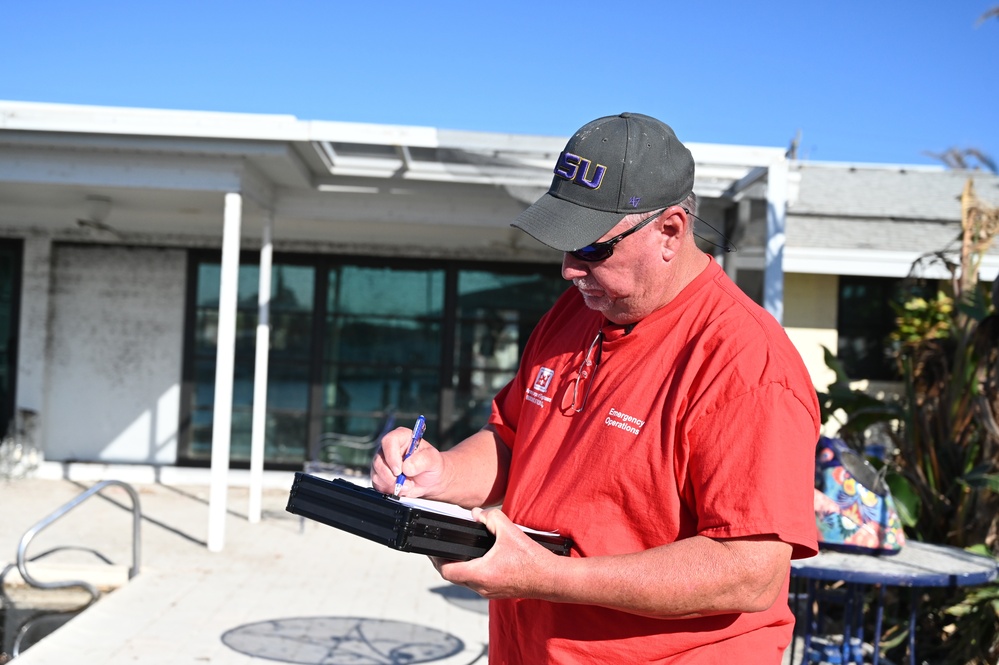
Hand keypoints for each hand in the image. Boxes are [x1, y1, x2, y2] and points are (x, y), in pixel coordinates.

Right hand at [370, 426, 444, 496]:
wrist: (430, 480)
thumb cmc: (432, 465)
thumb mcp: (434, 460)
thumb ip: (423, 460)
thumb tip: (406, 467)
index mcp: (402, 437)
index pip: (389, 441)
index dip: (391, 456)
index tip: (399, 470)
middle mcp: (389, 449)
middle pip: (379, 460)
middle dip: (391, 476)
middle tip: (407, 483)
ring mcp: (383, 463)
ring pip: (376, 474)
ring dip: (392, 484)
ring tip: (408, 485)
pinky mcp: (380, 476)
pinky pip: (378, 484)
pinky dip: (390, 489)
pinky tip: (402, 488)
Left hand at [431, 507, 557, 599]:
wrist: (550, 579)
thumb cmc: (532, 560)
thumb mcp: (510, 531)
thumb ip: (491, 517)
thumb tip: (477, 514)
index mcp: (480, 574)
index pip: (447, 571)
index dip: (436, 560)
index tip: (433, 550)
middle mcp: (481, 587)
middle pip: (454, 577)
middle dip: (446, 562)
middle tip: (442, 549)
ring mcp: (489, 592)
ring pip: (465, 581)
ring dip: (460, 568)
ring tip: (458, 553)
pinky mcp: (497, 592)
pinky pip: (477, 583)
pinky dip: (473, 572)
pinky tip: (478, 560)